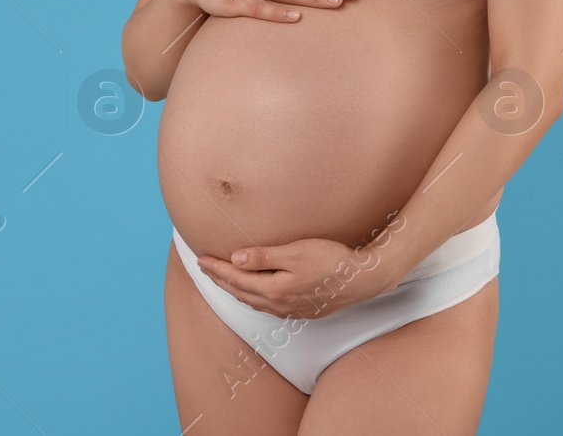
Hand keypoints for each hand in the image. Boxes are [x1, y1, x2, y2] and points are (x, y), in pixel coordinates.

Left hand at [195, 236, 398, 319]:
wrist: (361, 280)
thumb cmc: (331, 261)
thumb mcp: (296, 252)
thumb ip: (264, 257)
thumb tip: (235, 259)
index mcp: (274, 289)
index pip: (236, 277)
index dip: (217, 268)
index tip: (201, 258)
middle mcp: (278, 304)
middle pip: (240, 291)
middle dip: (220, 279)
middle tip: (204, 267)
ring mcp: (289, 310)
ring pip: (251, 301)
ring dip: (234, 289)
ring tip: (222, 278)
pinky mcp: (299, 310)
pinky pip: (265, 306)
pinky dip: (251, 297)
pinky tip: (252, 292)